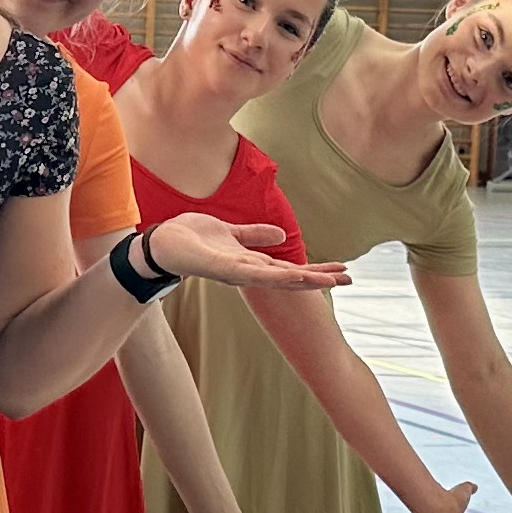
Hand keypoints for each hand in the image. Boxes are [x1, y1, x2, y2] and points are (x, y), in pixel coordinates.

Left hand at [134, 216, 349, 295]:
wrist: (162, 244)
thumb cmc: (192, 239)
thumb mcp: (231, 232)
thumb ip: (254, 235)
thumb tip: (280, 235)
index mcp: (251, 263)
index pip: (291, 268)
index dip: (316, 270)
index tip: (343, 270)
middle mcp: (247, 272)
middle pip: (290, 277)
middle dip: (319, 278)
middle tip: (349, 279)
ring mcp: (236, 272)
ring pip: (276, 277)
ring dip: (303, 279)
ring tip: (330, 280)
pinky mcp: (222, 268)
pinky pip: (250, 272)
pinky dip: (271, 275)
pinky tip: (290, 275)